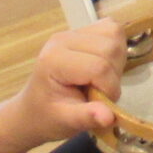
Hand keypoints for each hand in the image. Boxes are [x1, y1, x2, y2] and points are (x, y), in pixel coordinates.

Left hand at [9, 18, 125, 143]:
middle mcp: (63, 39)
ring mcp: (73, 32)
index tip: (101, 105)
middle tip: (99, 92)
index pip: (99, 67)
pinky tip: (104, 65)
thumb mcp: (65, 122)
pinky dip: (116, 48)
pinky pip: (112, 29)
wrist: (35, 107)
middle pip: (110, 48)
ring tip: (101, 79)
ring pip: (114, 34)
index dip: (108, 89)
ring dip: (117, 61)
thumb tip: (109, 117)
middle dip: (113, 75)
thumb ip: (86, 117)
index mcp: (54, 60)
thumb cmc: (48, 116)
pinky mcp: (84, 30)